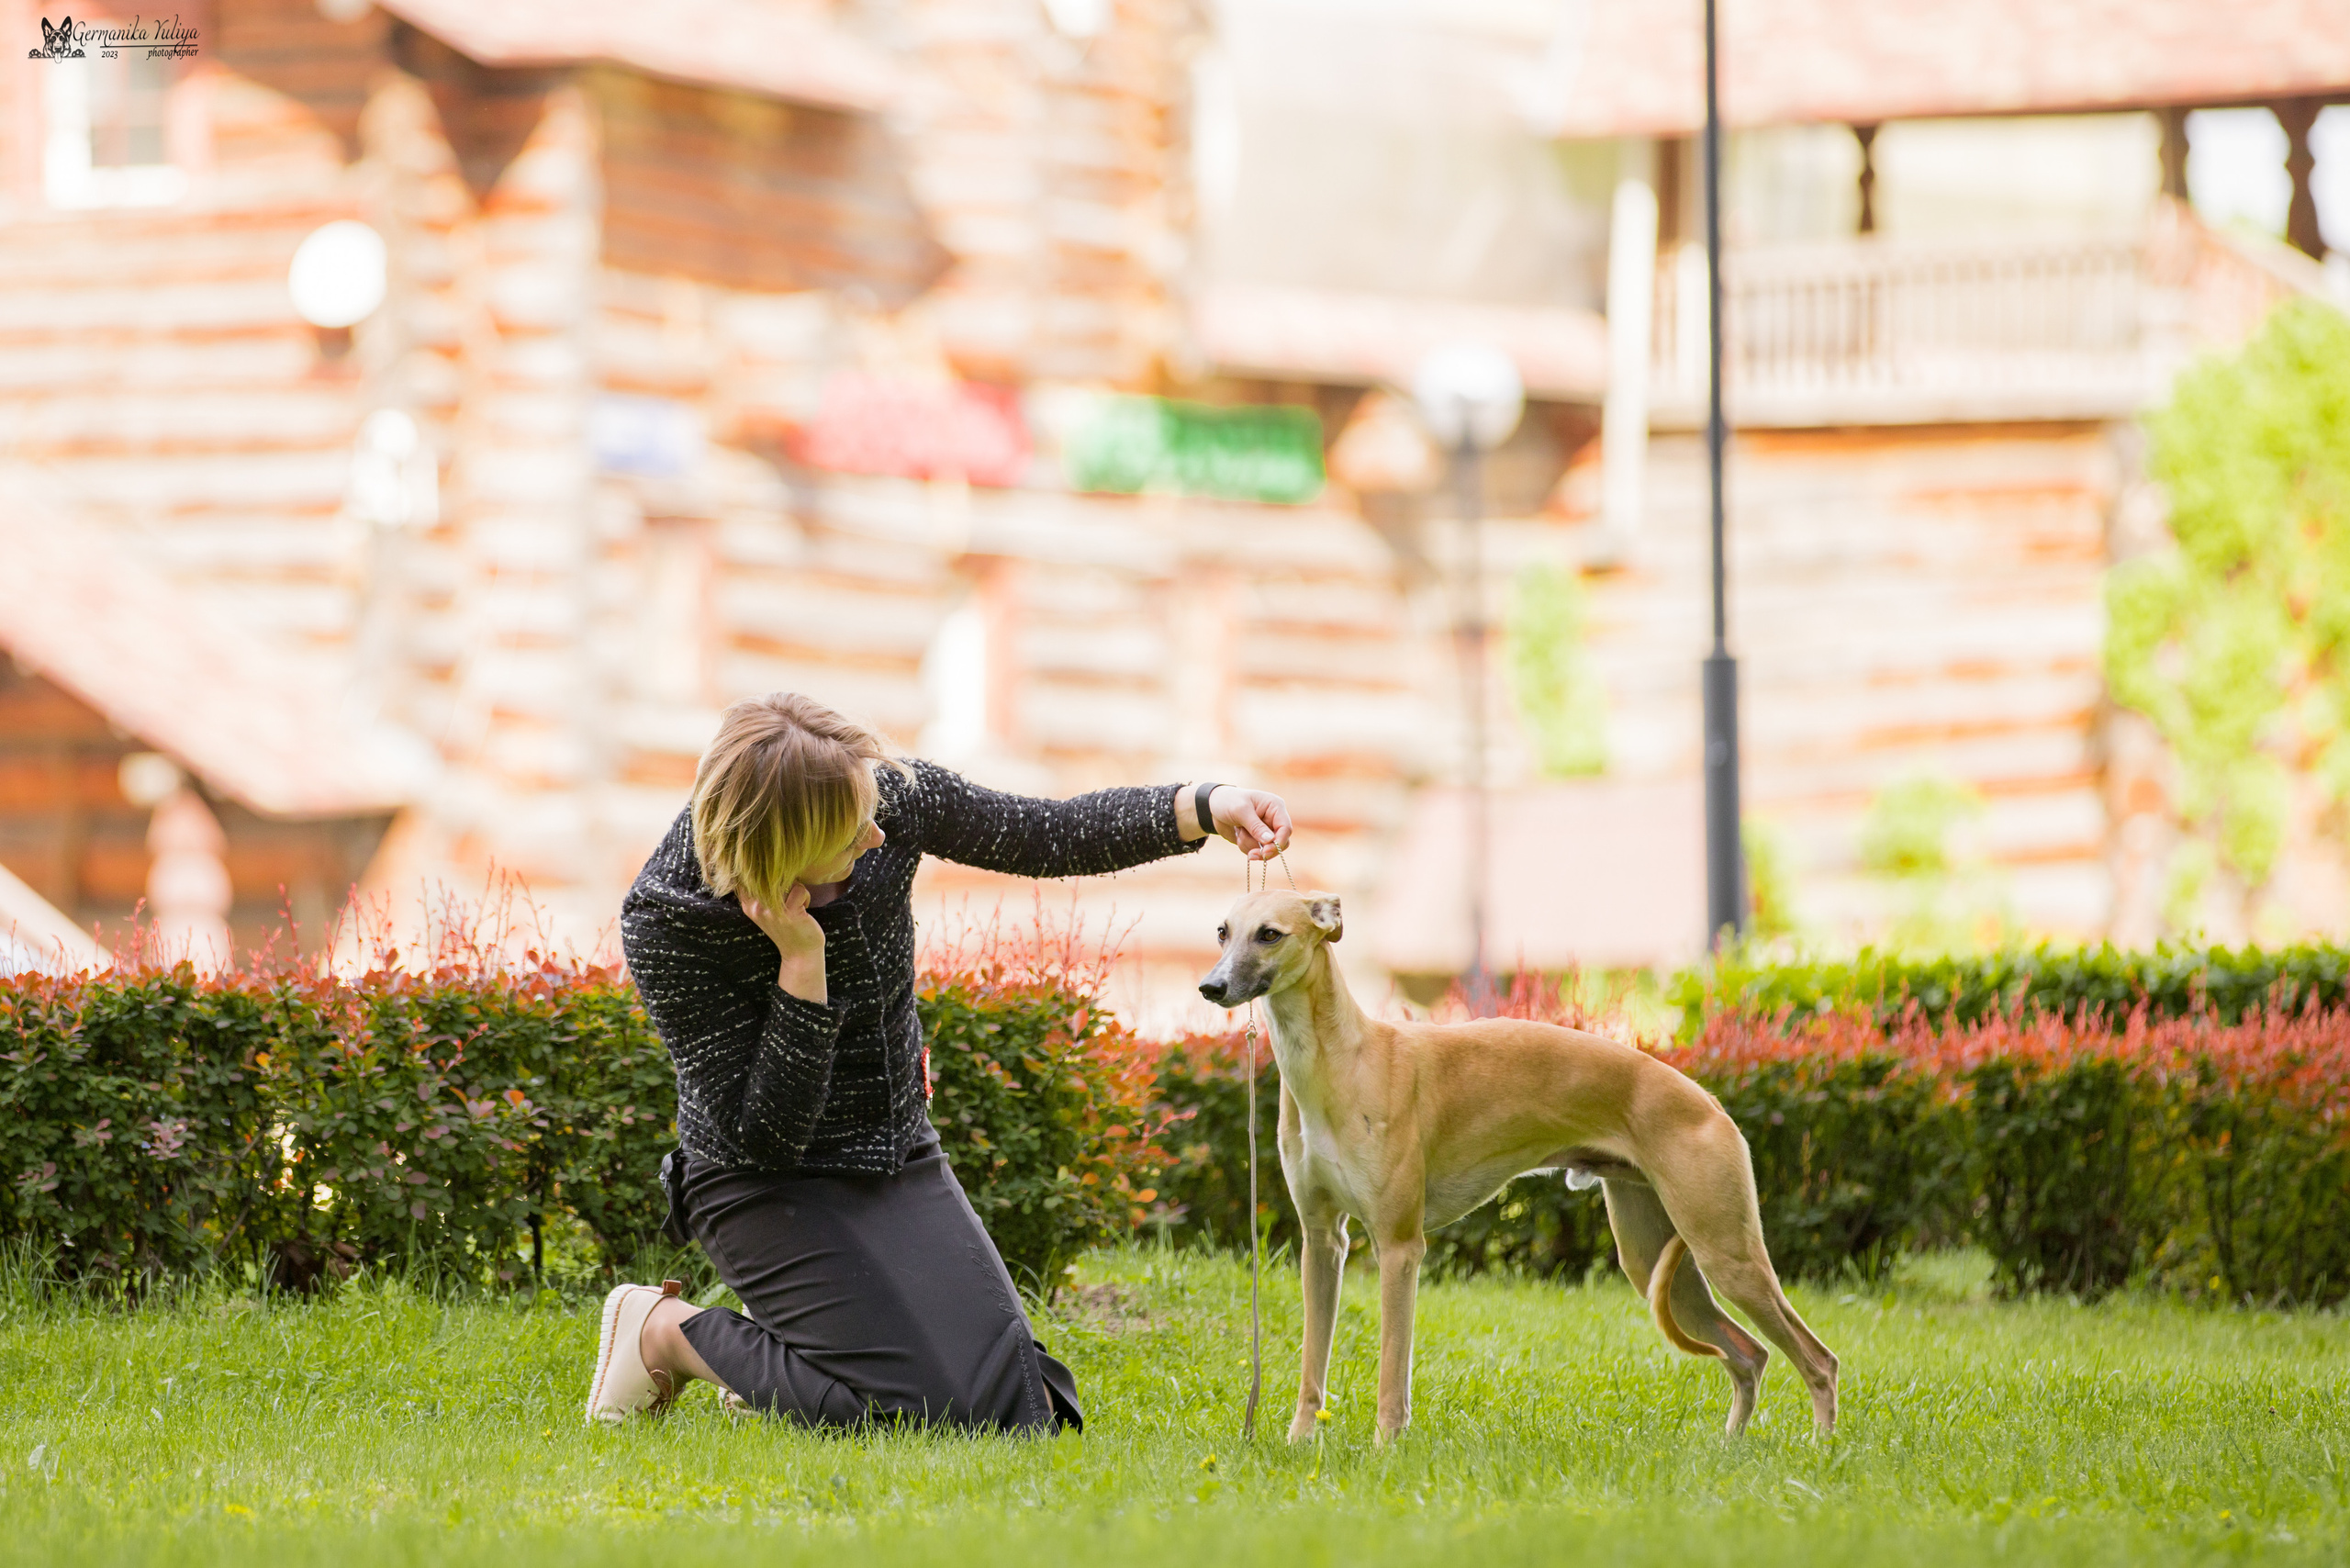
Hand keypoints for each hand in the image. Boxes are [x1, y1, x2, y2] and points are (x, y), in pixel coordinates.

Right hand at [740, 885, 826, 1003]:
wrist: (800, 953)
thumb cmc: (786, 927)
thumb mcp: (765, 911)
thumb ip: (760, 893)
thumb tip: (764, 867)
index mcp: (748, 906)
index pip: (748, 878)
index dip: (763, 875)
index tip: (774, 887)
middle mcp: (757, 908)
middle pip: (769, 876)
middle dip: (783, 882)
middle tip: (788, 898)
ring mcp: (772, 911)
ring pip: (786, 881)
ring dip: (796, 889)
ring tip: (796, 903)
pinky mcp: (789, 913)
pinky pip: (799, 889)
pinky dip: (805, 896)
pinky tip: (803, 908)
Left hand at [1211, 786, 1292, 861]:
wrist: (1213, 806)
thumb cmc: (1228, 801)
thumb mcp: (1241, 811)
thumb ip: (1256, 826)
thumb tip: (1271, 841)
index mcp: (1275, 807)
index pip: (1285, 828)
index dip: (1279, 842)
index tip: (1266, 852)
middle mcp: (1274, 819)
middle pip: (1280, 843)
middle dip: (1265, 849)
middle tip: (1251, 855)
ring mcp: (1266, 830)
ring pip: (1267, 849)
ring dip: (1250, 845)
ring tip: (1239, 832)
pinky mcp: (1257, 839)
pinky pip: (1257, 851)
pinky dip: (1245, 847)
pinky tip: (1238, 835)